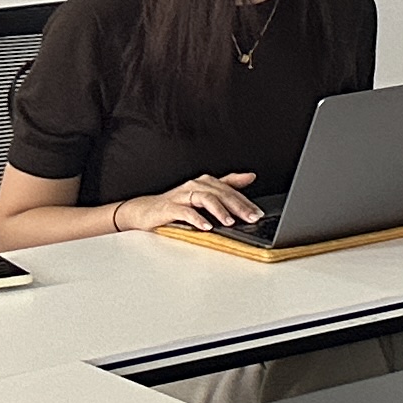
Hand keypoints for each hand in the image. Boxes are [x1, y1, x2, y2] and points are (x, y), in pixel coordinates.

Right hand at [121, 173, 256, 233]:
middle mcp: (195, 185)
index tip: (258, 212)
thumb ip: (227, 186)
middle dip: (238, 206)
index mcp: (205, 183)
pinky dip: (197, 219)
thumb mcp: (204, 195)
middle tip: (251, 218)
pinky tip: (206, 226)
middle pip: (221, 193)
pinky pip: (185, 211)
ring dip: (219, 210)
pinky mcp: (169, 207)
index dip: (245, 201)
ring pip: (205, 198)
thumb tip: (250, 176)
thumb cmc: (176, 204)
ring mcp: (182, 195)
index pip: (230, 190)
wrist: (145, 211)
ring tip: (230, 222)